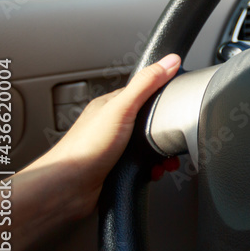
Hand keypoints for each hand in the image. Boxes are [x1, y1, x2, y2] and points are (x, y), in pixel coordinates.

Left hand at [28, 53, 181, 218]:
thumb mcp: (121, 108)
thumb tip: (169, 61)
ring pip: (150, 146)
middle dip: (166, 132)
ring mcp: (116, 148)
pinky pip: (146, 166)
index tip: (182, 98)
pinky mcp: (119, 170)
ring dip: (162, 155)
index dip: (164, 95)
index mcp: (111, 105)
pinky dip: (154, 170)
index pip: (145, 91)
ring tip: (166, 160)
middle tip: (174, 139)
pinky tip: (153, 172)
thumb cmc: (84, 149)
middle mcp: (113, 126)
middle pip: (151, 121)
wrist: (67, 189)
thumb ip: (146, 84)